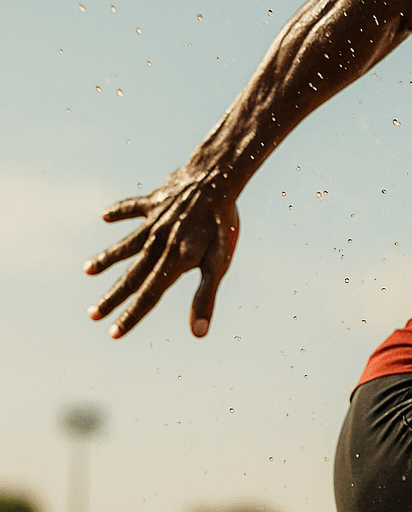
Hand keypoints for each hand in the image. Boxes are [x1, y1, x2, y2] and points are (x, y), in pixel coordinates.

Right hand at [84, 168, 239, 338]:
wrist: (218, 178)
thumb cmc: (223, 225)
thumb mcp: (219, 263)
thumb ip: (206, 297)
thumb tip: (198, 333)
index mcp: (173, 261)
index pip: (149, 296)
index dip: (132, 316)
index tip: (113, 333)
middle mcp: (157, 243)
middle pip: (132, 276)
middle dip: (112, 298)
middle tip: (92, 315)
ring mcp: (153, 222)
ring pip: (125, 244)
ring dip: (106, 258)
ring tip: (87, 270)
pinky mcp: (154, 201)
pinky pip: (133, 208)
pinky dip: (120, 211)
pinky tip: (106, 216)